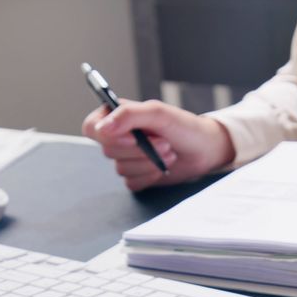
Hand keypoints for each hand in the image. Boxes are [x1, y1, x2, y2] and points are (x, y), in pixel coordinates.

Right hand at [81, 99, 235, 191]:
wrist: (204, 150)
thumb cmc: (183, 126)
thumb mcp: (157, 113)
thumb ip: (128, 115)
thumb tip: (102, 128)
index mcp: (117, 116)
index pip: (91, 127)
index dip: (107, 136)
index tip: (133, 138)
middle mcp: (118, 137)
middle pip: (107, 150)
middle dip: (140, 150)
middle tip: (164, 142)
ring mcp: (126, 158)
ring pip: (121, 169)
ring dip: (148, 163)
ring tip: (167, 152)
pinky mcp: (136, 176)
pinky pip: (131, 183)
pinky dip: (149, 176)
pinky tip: (162, 167)